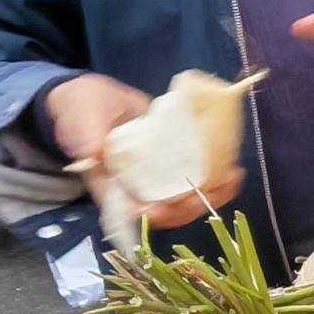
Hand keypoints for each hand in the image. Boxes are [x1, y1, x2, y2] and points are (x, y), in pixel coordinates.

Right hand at [44, 71, 244, 231]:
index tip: (165, 207)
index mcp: (110, 187)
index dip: (150, 215)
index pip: (130, 212)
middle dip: (190, 206)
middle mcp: (135, 189)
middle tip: (213, 188)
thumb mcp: (81, 119)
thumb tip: (93, 154)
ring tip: (231, 179)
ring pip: (184, 200)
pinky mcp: (171, 165)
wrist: (95, 99)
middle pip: (165, 212)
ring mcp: (155, 179)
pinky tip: (233, 168)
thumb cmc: (81, 110)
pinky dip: (214, 178)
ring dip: (210, 196)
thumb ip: (85, 136)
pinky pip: (194, 178)